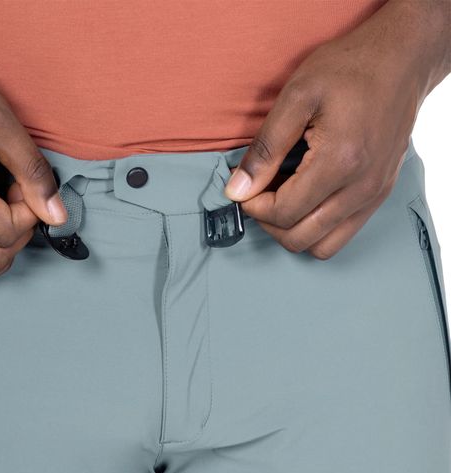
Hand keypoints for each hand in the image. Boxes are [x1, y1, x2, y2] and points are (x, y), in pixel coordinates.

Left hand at [224, 0, 448, 258]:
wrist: (402, 59)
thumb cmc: (349, 69)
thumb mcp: (296, 97)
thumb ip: (264, 148)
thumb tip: (236, 190)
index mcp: (340, 162)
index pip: (284, 213)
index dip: (253, 206)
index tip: (243, 187)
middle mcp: (362, 188)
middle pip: (299, 238)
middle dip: (268, 222)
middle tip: (258, 194)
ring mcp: (374, 195)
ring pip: (321, 246)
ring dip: (291, 230)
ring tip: (281, 199)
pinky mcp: (379, 195)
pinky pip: (341, 236)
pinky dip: (315, 228)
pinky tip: (304, 200)